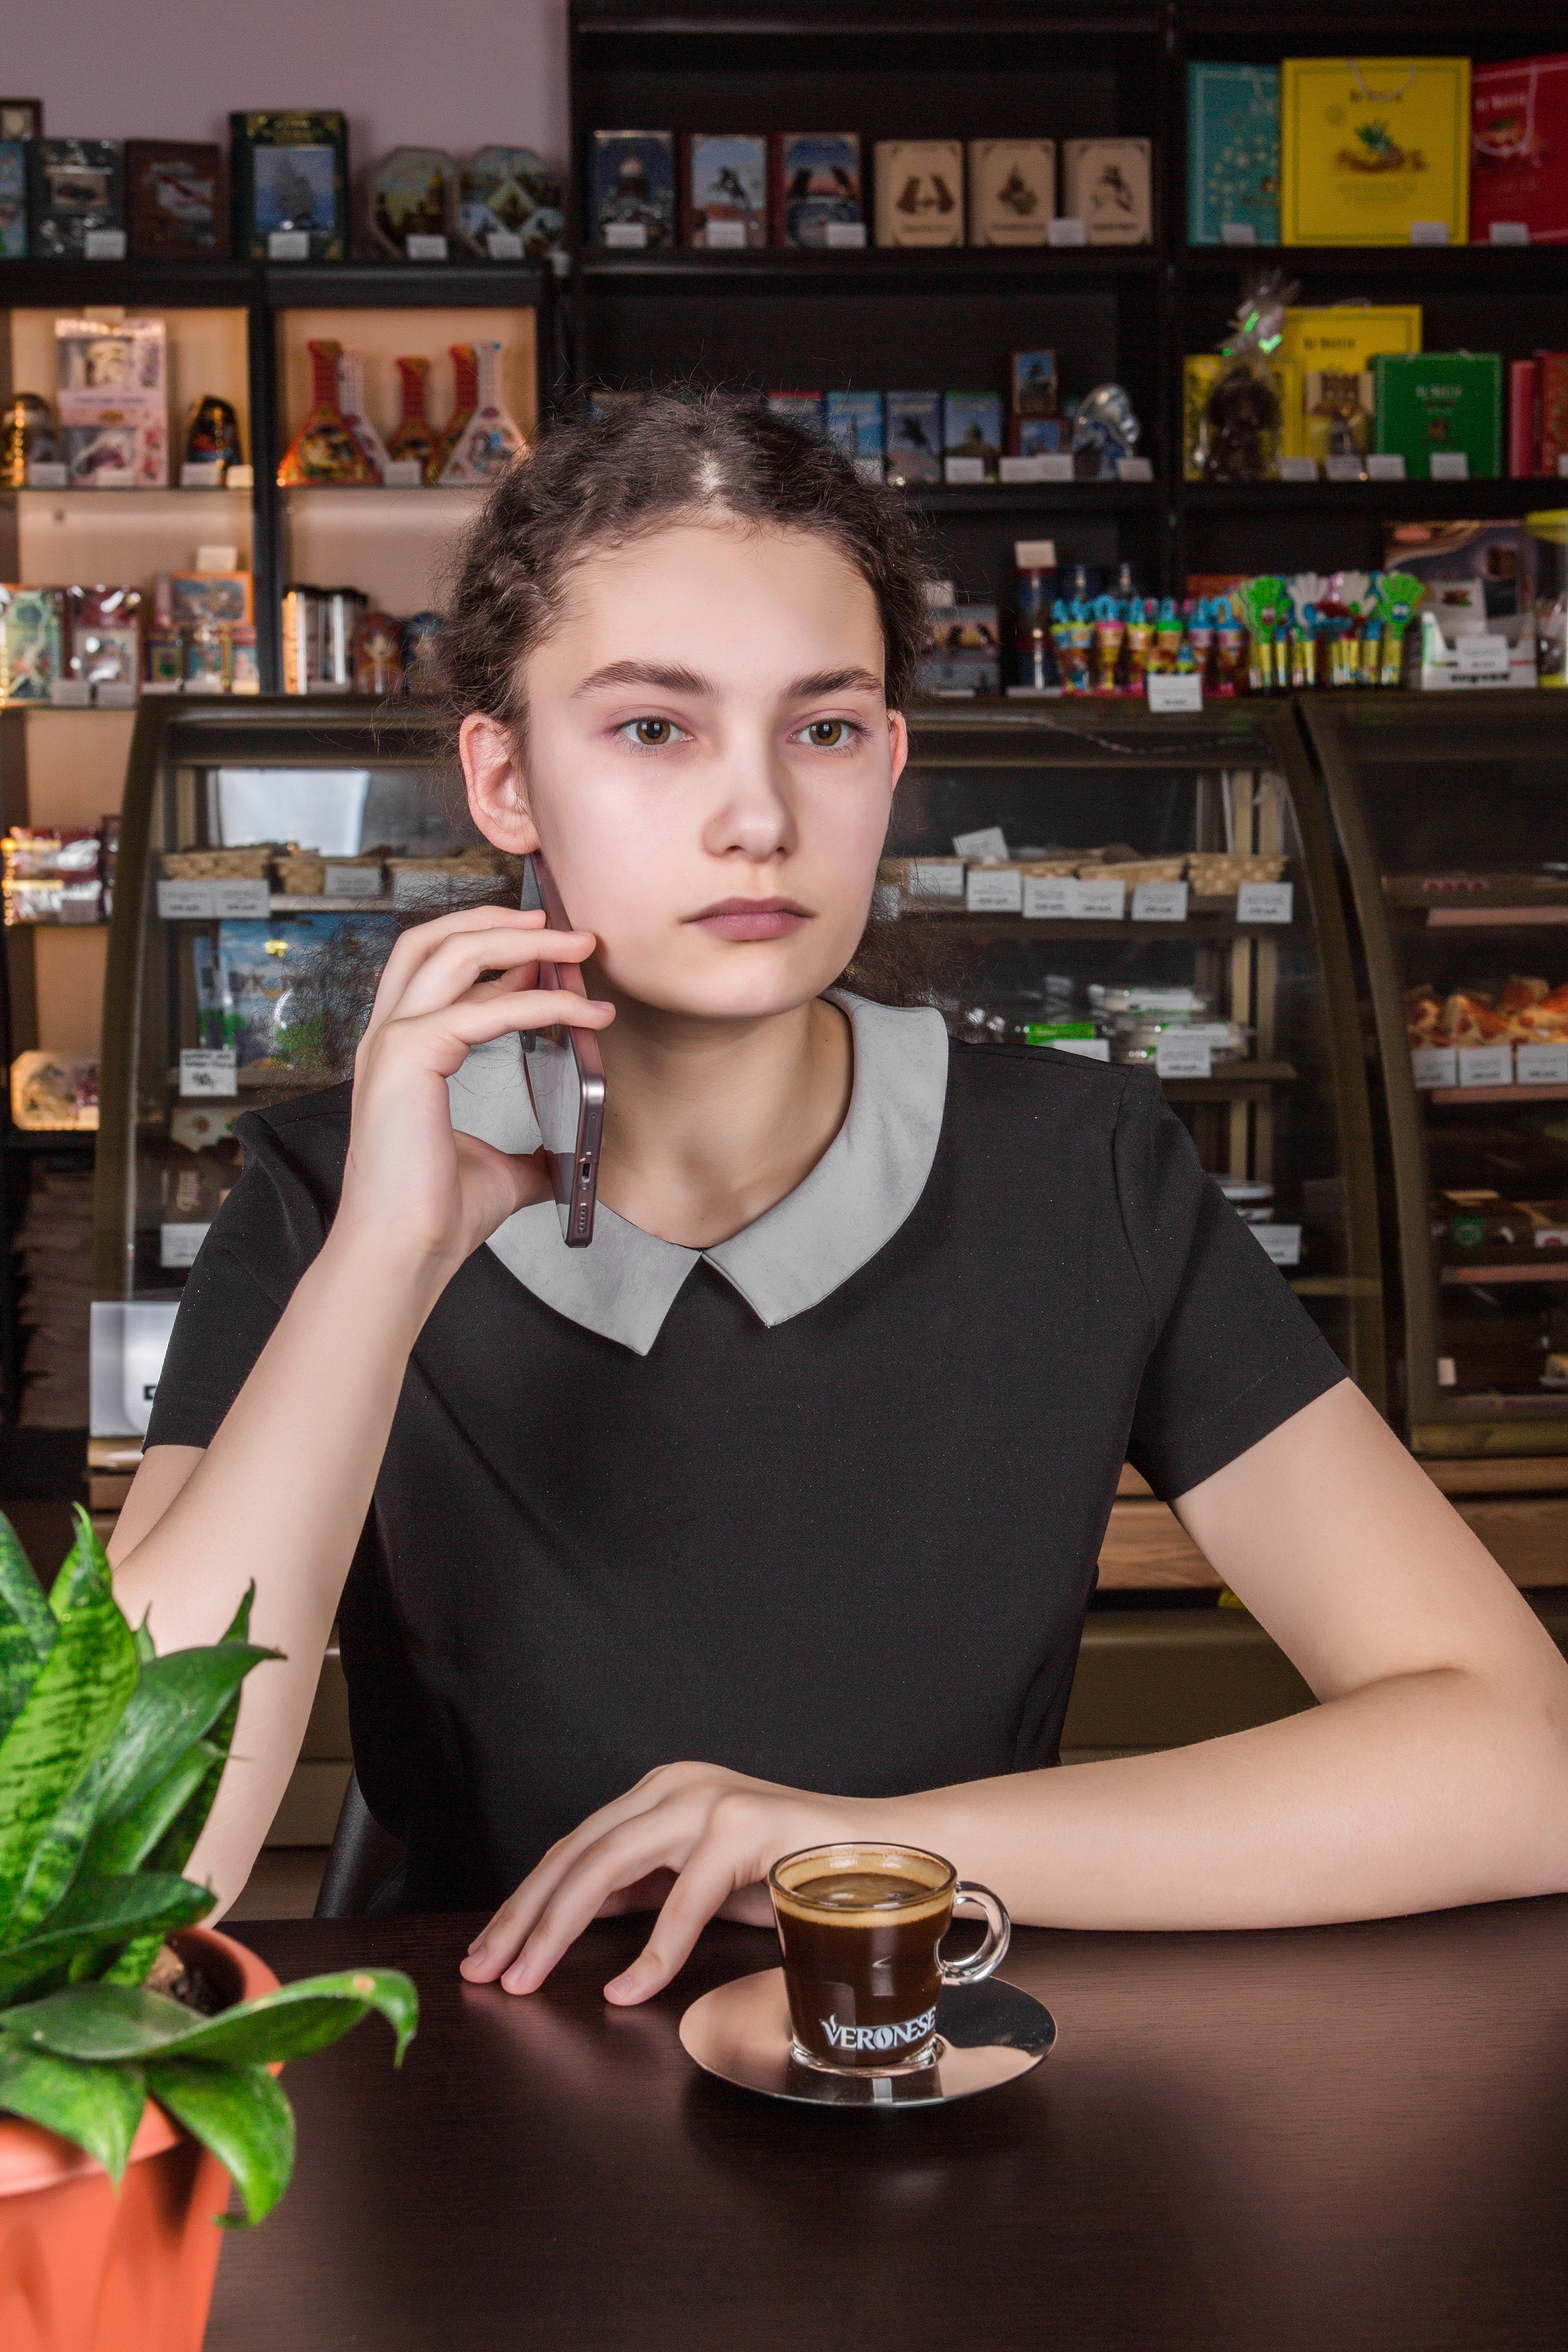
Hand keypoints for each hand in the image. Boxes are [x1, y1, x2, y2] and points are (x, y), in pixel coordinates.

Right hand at [336, 904, 614, 1284]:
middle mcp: (387, 1038)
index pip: (435, 969)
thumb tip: (568, 1158)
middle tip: (561, 924)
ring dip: (524, 941)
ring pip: (455, 952)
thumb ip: (530, 1153)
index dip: (493, 950)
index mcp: (399, 1054)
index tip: (548, 955)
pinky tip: (584, 1012)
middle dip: (500, 922)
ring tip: (578, 944)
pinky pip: (487, 1008)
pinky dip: (543, 1002)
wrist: (404, 1253)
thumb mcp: (499, 1171)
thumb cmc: (435, 1216)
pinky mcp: (409, 1055)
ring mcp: (391, 1042)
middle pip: (435, 939)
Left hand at [459, 1762, 894, 2004]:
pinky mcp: (744, 1827)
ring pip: (608, 1865)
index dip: (524, 1902)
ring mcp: (709, 1801)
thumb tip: (569, 1920)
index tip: (487, 1954)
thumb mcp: (699, 1883)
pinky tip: (626, 1991)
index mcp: (662, 1791)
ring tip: (525, 1982)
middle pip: (576, 1853)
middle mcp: (676, 1784)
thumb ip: (642, 1890)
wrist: (887, 1858)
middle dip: (522, 1918)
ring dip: (558, 1929)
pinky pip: (681, 1898)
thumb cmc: (793, 1877)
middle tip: (483, 1973)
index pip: (574, 1847)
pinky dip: (651, 1953)